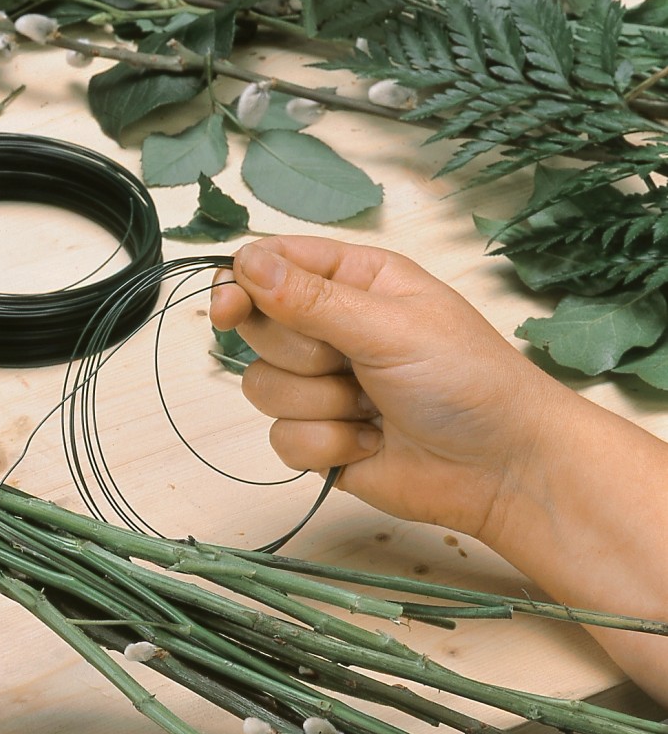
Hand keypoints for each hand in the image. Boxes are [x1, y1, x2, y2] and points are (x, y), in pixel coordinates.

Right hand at [209, 236, 582, 544]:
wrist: (503, 470)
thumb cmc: (469, 383)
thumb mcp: (390, 327)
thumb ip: (310, 299)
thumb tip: (245, 263)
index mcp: (355, 281)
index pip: (271, 264)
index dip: (242, 282)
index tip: (229, 305)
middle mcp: (331, 328)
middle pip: (257, 327)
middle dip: (301, 354)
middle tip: (349, 363)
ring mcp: (322, 386)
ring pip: (261, 387)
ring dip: (319, 405)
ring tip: (373, 410)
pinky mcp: (319, 438)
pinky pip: (280, 438)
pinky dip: (326, 445)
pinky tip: (371, 444)